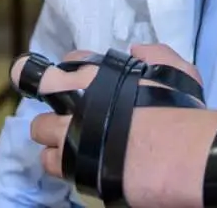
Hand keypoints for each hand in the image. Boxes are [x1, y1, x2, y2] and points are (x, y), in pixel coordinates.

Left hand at [10, 42, 201, 178]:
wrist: (175, 154)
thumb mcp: (175, 71)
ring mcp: (69, 133)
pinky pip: (49, 162)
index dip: (77, 69)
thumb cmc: (177, 109)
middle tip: (74, 108)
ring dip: (53, 132)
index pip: (72, 59)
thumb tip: (136, 51)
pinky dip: (59, 161)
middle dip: (55, 97)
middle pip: (44, 89)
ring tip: (74, 139)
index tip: (83, 78)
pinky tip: (77, 161)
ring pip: (40, 129)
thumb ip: (155, 55)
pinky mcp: (68, 165)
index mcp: (98, 73)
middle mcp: (75, 99)